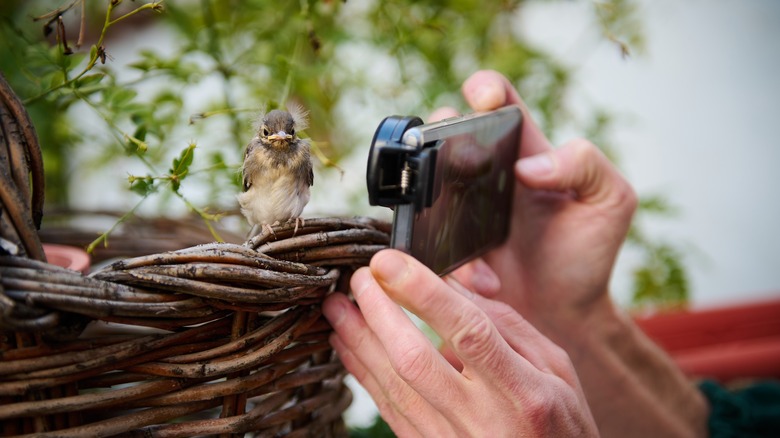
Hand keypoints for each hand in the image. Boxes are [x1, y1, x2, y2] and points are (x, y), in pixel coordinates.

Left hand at [323, 250, 598, 436]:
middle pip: (416, 359)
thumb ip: (506, 326)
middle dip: (379, 312)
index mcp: (523, 392)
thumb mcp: (556, 370)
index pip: (468, 331)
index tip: (389, 261)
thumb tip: (452, 286)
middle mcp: (484, 419)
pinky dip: (364, 374)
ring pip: (394, 385)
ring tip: (337, 307)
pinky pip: (389, 410)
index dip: (423, 293)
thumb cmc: (561, 425)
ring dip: (359, 341)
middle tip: (358, 278)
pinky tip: (347, 346)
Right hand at [445, 70, 637, 340]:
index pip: (500, 101)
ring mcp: (465, 208)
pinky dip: (458, 261)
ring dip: (433, 197)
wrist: (568, 314)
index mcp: (526, 150)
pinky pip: (432, 238)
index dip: (485, 88)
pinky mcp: (451, 243)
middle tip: (452, 154)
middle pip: (449, 130)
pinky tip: (487, 280)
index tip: (485, 100)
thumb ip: (585, 165)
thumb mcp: (611, 199)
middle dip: (439, 128)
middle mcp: (489, 173)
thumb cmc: (590, 251)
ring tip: (471, 233)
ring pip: (427, 180)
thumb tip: (530, 165)